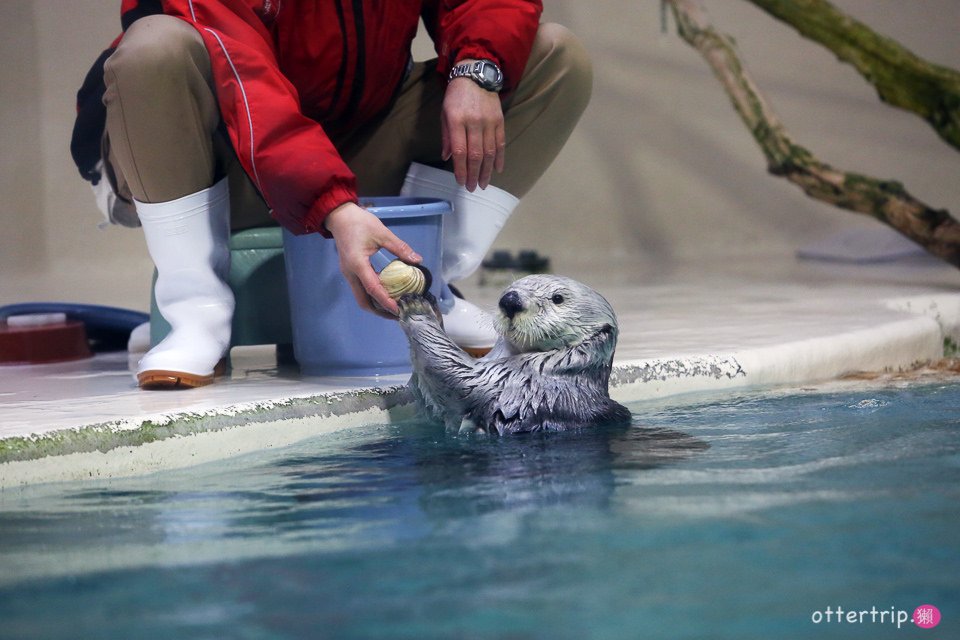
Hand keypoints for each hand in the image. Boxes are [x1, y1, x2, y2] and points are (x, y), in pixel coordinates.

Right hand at [323, 202, 421, 317]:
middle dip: (380, 311)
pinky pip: (361, 289)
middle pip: (363, 301)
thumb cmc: (359, 222)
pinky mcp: (350, 272)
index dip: (386, 302)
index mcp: (358, 264)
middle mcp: (351, 273)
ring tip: (394, 307)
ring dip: (376, 305)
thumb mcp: (382, 233)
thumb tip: (417, 260)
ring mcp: (348, 274)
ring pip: (361, 297)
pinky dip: (373, 296)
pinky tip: (386, 294)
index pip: (373, 289)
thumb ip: (399, 248)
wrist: (339, 216)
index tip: (399, 310)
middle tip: (398, 314)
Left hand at [442, 60, 505, 191]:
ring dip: (487, 171)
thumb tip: (448, 157)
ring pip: (489, 152)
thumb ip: (447, 136)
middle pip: (475, 155)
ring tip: (484, 183)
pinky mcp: (500, 121)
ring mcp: (489, 122)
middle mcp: (474, 122)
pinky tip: (497, 170)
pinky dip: (500, 158)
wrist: (475, 75)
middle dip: (474, 174)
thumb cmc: (456, 96)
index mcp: (456, 121)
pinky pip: (501, 143)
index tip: (461, 182)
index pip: (460, 151)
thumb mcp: (445, 113)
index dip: (461, 169)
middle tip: (473, 187)